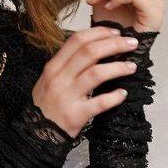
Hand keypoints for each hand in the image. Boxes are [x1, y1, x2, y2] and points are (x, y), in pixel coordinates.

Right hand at [31, 25, 141, 139]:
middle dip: (115, 45)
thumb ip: (67, 65)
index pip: (77, 40)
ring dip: (118, 68)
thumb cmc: (47, 106)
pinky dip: (114, 97)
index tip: (116, 33)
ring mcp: (67, 96)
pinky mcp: (76, 115)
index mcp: (53, 67)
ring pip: (97, 73)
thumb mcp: (50, 80)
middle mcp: (59, 78)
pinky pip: (100, 103)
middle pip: (90, 52)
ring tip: (131, 67)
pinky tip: (123, 94)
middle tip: (131, 44)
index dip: (100, 32)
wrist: (36, 135)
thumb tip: (95, 48)